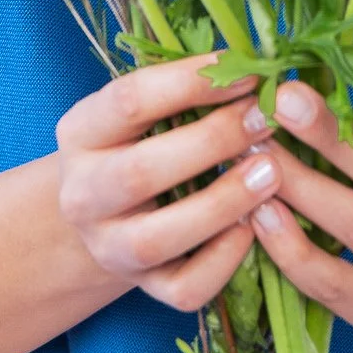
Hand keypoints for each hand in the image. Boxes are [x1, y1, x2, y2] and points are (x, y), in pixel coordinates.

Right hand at [56, 55, 286, 312]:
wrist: (108, 215)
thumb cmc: (142, 142)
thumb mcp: (145, 110)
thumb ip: (187, 88)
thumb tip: (259, 63)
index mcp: (81, 133)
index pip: (128, 101)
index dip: (191, 83)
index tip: (248, 71)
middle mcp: (83, 195)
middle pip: (140, 173)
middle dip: (211, 142)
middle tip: (266, 120)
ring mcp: (110, 248)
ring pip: (157, 239)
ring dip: (221, 203)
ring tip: (271, 172)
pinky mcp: (144, 288)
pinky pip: (184, 288)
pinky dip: (223, 260)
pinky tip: (254, 227)